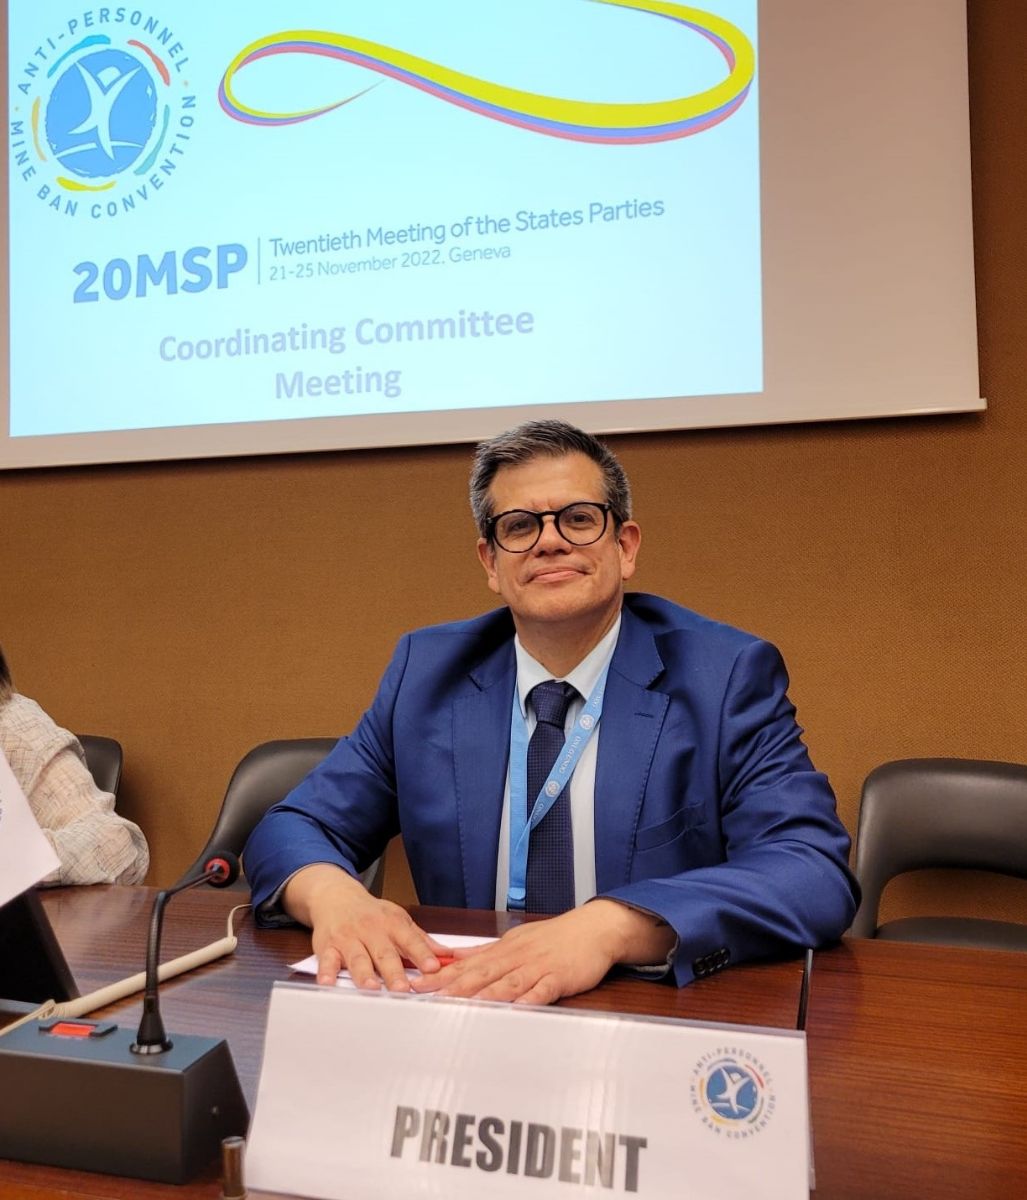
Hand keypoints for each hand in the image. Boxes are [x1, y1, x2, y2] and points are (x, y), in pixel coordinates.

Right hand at [283, 864, 450, 991]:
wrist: (335, 897)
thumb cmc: (371, 913)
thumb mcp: (398, 919)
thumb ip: (420, 940)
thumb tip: (447, 955)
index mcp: (392, 924)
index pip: (410, 940)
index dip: (422, 953)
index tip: (433, 967)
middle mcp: (371, 930)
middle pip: (384, 953)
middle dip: (394, 971)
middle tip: (403, 989)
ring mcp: (349, 938)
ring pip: (357, 958)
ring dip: (364, 974)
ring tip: (372, 989)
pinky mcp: (328, 947)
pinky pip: (327, 960)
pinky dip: (327, 972)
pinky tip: (329, 983)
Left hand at [409, 900, 674, 1004]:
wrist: (594, 929)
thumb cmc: (554, 938)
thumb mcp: (515, 940)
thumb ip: (485, 953)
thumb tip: (453, 959)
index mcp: (503, 949)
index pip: (465, 963)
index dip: (439, 975)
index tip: (415, 984)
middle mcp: (514, 957)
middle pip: (479, 974)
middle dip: (451, 987)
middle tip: (427, 999)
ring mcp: (536, 967)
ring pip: (505, 983)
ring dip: (482, 997)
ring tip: (460, 1010)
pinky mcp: (558, 978)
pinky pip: (540, 991)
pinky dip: (526, 1000)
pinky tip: (514, 1011)